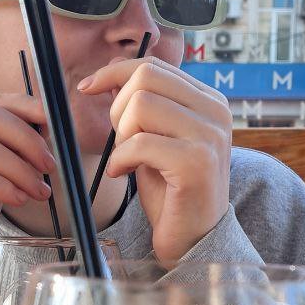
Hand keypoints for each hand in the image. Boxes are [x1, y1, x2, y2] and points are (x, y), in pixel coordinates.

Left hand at [77, 59, 231, 262]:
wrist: (195, 239)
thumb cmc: (172, 191)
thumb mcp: (155, 138)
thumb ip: (143, 104)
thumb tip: (114, 68)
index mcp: (209, 101)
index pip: (155, 66)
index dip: (114, 72)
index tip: (88, 87)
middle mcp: (216, 112)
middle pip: (146, 77)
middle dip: (118, 107)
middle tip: (119, 140)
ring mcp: (209, 136)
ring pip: (141, 105)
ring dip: (121, 135)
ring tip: (126, 159)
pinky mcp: (196, 163)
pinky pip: (139, 143)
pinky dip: (120, 159)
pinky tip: (123, 173)